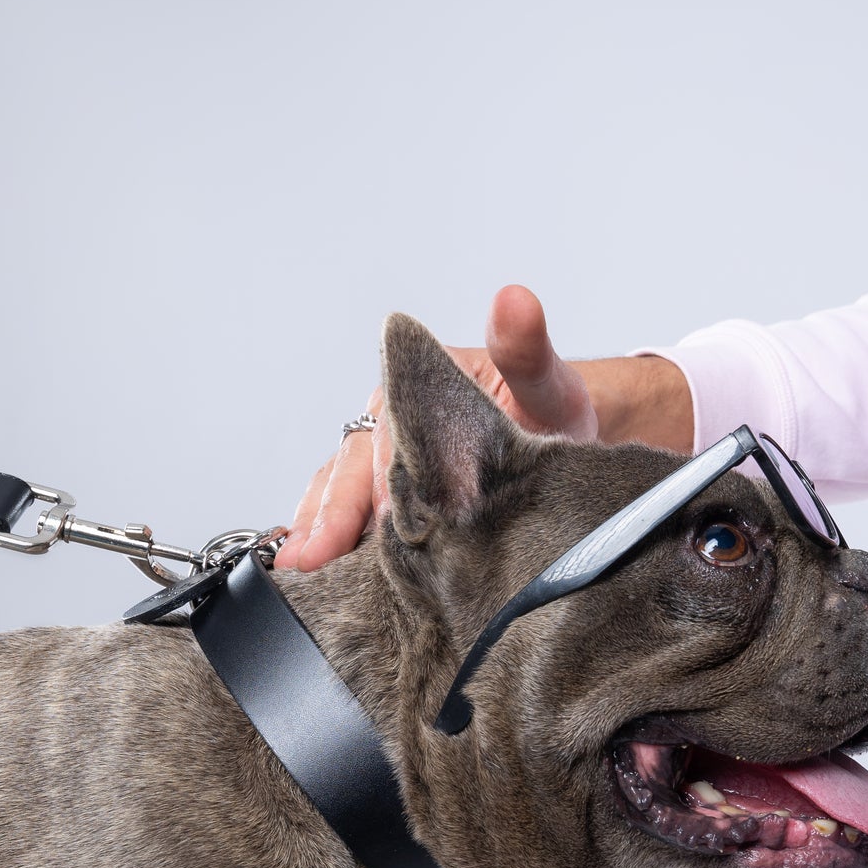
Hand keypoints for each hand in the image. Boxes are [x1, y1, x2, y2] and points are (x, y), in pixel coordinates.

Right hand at [276, 285, 692, 570]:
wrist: (566, 437)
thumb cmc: (552, 407)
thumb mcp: (548, 383)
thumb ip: (527, 348)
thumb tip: (514, 302)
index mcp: (417, 386)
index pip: (387, 439)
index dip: (377, 483)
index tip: (372, 521)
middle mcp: (390, 418)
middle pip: (352, 468)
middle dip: (332, 514)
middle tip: (313, 557)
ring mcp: (381, 454)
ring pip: (338, 489)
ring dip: (318, 527)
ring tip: (301, 566)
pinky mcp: (383, 487)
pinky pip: (347, 509)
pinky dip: (326, 534)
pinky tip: (311, 566)